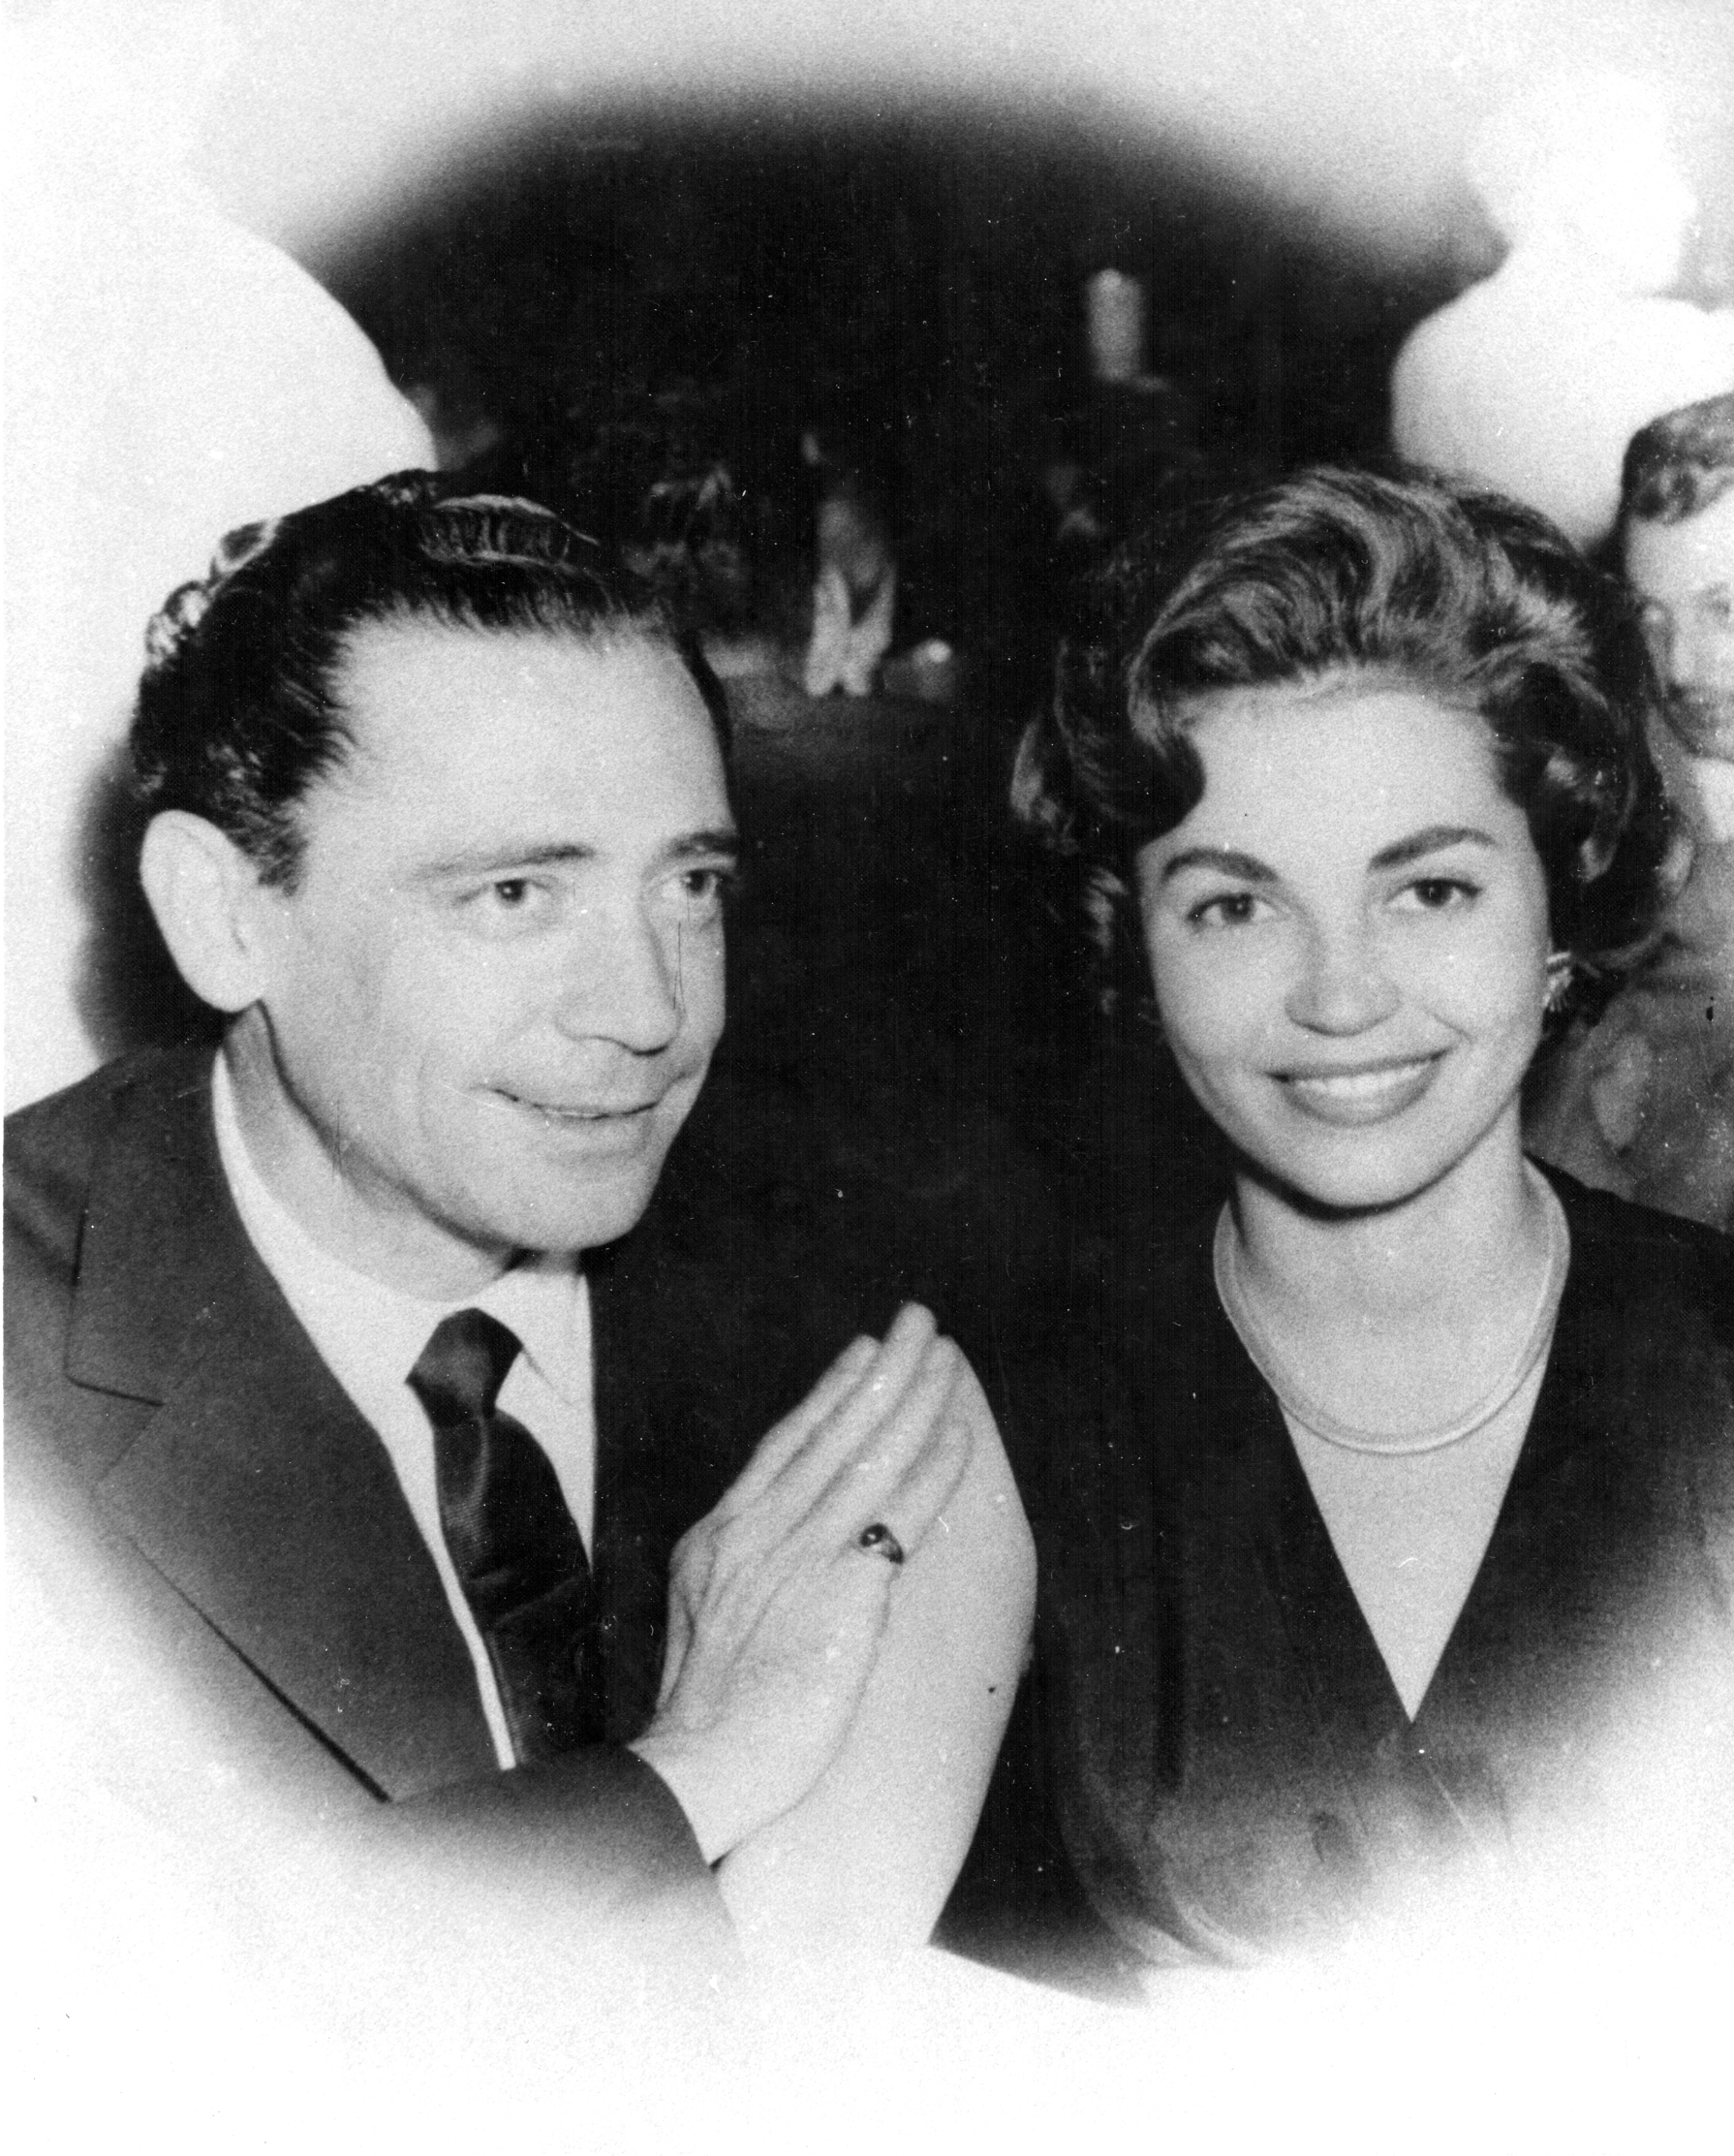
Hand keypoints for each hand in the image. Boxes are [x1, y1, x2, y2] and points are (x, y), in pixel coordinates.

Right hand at [629, 1305, 971, 1861]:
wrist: (701, 1765)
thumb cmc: (706, 1716)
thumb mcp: (703, 1620)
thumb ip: (739, 1574)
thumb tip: (771, 1552)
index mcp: (721, 1535)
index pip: (786, 1444)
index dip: (831, 1393)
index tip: (864, 1352)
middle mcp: (759, 1531)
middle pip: (834, 1431)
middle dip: (885, 1371)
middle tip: (920, 1322)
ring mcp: (799, 1556)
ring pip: (870, 1458)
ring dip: (916, 1401)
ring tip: (949, 1358)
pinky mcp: (841, 1592)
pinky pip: (899, 1517)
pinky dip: (932, 1473)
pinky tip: (960, 1440)